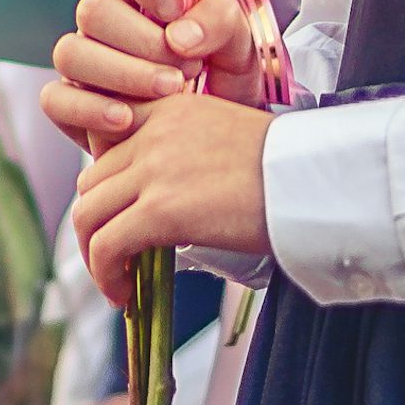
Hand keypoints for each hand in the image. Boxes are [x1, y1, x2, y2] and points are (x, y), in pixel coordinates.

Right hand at [45, 0, 265, 152]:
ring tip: (170, 91)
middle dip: (142, 40)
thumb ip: (220, 20)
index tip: (175, 10)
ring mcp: (86, 64)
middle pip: (91, 10)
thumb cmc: (227, 82)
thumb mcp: (241, 44)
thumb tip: (179, 34)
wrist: (220, 142)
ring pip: (70, 53)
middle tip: (187, 67)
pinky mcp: (74, 106)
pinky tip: (128, 120)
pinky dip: (90, 109)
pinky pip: (56, 99)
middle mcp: (107, 23)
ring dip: (122, 73)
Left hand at [73, 91, 270, 303]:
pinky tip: (124, 296)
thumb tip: (171, 197)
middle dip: (98, 223)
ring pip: (89, 214)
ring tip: (116, 281)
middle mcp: (154, 132)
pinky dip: (105, 275)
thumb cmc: (290, 171)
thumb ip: (190, 153)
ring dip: (95, 254)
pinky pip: (106, 246)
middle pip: (93, 181)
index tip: (119, 216)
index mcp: (171, 108)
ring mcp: (153, 169)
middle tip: (117, 256)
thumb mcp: (230, 139)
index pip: (110, 144)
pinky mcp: (159, 210)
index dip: (108, 186)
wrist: (315, 183)